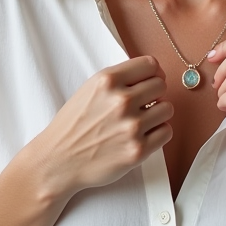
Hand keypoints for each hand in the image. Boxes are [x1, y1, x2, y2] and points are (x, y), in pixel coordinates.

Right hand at [27, 56, 173, 198]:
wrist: (58, 161)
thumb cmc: (73, 126)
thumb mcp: (89, 90)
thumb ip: (118, 80)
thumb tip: (152, 76)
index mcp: (107, 81)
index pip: (150, 64)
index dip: (153, 73)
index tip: (149, 82)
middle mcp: (121, 101)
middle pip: (161, 85)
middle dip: (154, 94)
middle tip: (143, 105)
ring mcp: (131, 126)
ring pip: (167, 109)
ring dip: (157, 114)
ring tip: (141, 121)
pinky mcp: (137, 150)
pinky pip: (166, 132)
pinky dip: (157, 133)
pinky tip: (142, 136)